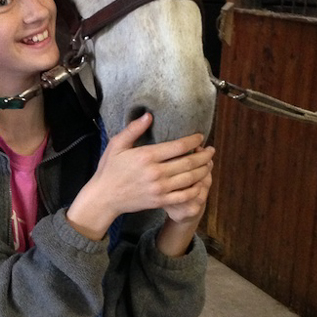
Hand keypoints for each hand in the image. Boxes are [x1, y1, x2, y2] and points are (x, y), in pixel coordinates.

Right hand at [66, 113, 213, 240]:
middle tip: (211, 150)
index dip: (194, 141)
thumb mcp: (117, 145)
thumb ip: (133, 129)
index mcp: (146, 156)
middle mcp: (156, 172)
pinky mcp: (160, 201)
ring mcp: (159, 188)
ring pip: (190, 179)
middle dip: (204, 155)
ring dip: (204, 171)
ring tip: (209, 164)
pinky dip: (196, 189)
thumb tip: (148, 115)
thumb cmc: (110, 169)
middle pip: (189, 162)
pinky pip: (185, 196)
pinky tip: (201, 183)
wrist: (104, 197)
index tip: (200, 137)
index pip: (178, 146)